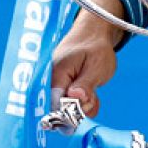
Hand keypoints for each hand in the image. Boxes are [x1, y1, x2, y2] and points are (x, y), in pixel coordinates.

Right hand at [50, 0, 124, 116]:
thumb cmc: (95, 47)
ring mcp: (56, 86)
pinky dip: (84, 104)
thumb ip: (85, 84)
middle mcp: (51, 82)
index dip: (69, 114)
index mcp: (56, 74)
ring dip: (84, 107)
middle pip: (61, 110)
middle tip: (92, 97)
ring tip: (93, 92)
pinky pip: (72, 106)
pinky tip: (91, 94)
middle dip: (79, 110)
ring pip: (68, 110)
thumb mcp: (96, 65)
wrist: (93, 34)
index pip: (55, 103)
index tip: (84, 111)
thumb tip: (75, 99)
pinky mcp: (62, 90)